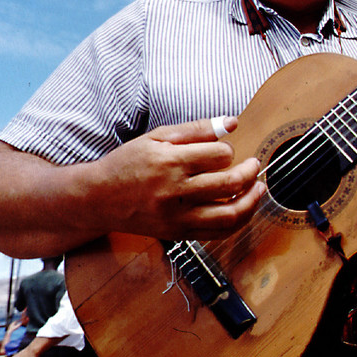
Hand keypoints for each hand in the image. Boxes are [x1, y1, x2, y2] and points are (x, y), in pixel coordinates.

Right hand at [88, 116, 265, 241]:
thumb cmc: (128, 164)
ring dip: (251, 201)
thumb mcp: (157, 137)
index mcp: (170, 162)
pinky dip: (237, 222)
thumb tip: (231, 123)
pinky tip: (243, 208)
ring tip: (258, 189)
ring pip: (229, 214)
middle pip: (230, 184)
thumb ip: (197, 129)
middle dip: (250, 173)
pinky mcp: (178, 233)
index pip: (220, 155)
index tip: (227, 151)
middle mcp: (174, 191)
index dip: (230, 151)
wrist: (98, 198)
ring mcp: (177, 216)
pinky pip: (217, 233)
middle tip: (255, 165)